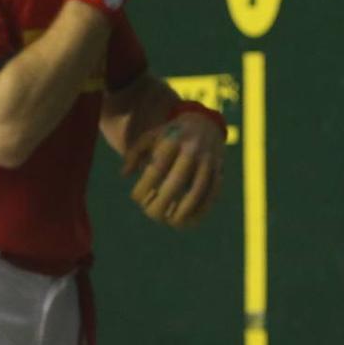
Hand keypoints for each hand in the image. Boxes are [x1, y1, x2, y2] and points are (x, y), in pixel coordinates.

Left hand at [122, 111, 224, 228]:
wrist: (204, 122)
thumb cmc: (170, 134)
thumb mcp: (150, 137)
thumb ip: (134, 153)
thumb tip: (125, 175)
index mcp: (172, 141)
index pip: (157, 168)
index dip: (145, 186)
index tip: (136, 198)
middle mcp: (192, 149)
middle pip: (178, 181)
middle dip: (164, 202)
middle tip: (151, 215)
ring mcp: (208, 160)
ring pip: (198, 189)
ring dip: (185, 210)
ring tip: (171, 222)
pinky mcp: (218, 169)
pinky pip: (212, 192)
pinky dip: (202, 209)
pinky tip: (190, 221)